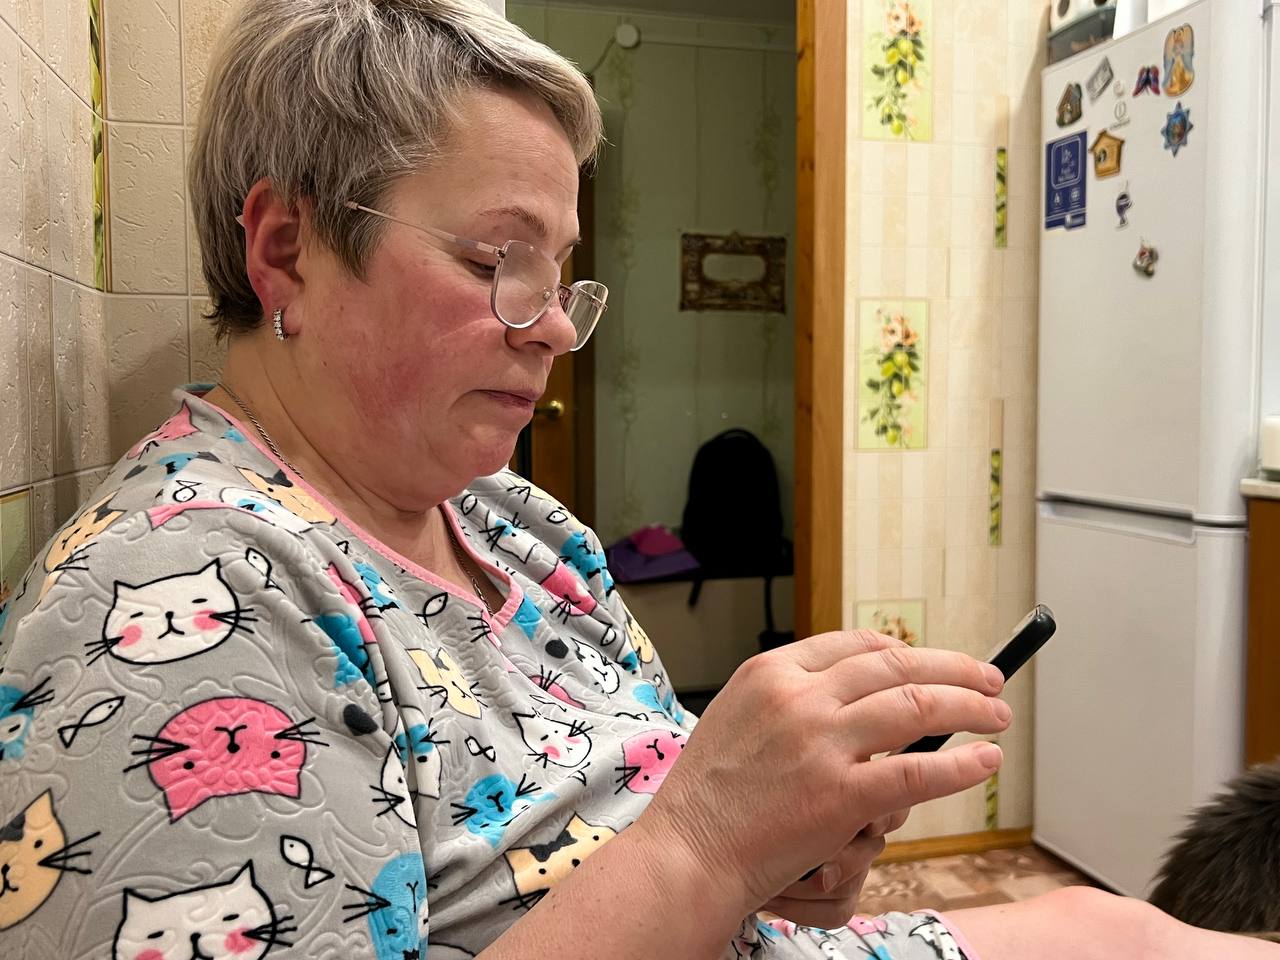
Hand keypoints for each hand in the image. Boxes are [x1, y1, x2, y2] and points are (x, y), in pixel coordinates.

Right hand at [635, 630, 1009, 919]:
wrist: (687, 853)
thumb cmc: (708, 798)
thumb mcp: (737, 720)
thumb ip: (789, 702)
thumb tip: (856, 701)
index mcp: (770, 673)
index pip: (856, 645)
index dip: (907, 652)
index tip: (932, 663)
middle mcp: (798, 698)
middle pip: (897, 666)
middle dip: (954, 670)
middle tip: (988, 681)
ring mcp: (821, 744)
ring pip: (917, 707)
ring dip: (969, 708)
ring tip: (996, 718)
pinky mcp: (840, 795)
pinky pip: (918, 771)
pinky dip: (960, 765)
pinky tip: (985, 762)